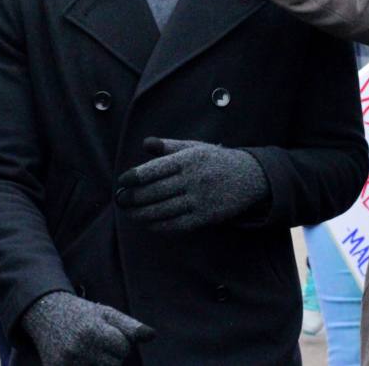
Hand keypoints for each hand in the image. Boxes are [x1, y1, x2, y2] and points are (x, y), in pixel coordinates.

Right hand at [22, 291, 153, 365]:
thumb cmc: (81, 314)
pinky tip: (82, 360)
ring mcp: (66, 365)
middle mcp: (78, 350)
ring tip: (90, 353)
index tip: (107, 334)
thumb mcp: (106, 313)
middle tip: (97, 344)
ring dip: (100, 364)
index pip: (123, 348)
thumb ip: (130, 326)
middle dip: (111, 356)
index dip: (120, 342)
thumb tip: (152, 336)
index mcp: (92, 331)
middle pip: (114, 365)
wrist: (46, 314)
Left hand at [115, 138, 267, 231]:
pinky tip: (148, 223)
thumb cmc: (215, 160)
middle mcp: (192, 179)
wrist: (249, 177)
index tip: (122, 181)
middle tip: (120, 199)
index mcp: (187, 159)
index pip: (154, 169)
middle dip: (133, 197)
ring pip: (163, 210)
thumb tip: (145, 143)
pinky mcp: (205, 216)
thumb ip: (169, 146)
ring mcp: (199, 199)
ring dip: (142, 213)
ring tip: (129, 213)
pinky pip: (177, 224)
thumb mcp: (194, 147)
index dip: (134, 177)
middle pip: (155, 192)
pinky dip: (159, 225)